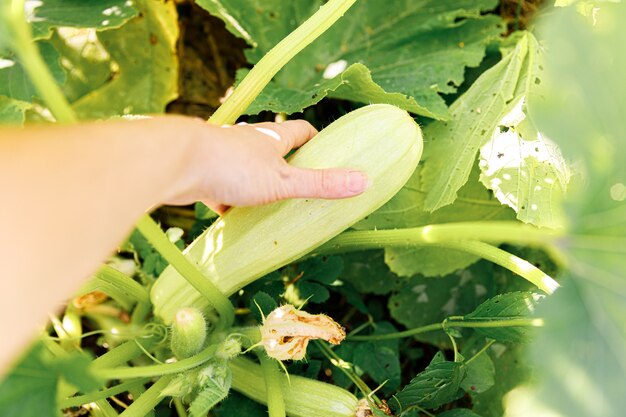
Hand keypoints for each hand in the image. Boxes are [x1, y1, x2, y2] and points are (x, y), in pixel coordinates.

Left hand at [167, 119, 368, 213]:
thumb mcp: (285, 181)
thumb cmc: (233, 167)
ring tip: (270, 208)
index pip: (300, 131)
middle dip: (286, 166)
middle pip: (273, 150)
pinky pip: (223, 190)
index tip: (326, 150)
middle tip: (301, 187)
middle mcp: (248, 143)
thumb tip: (364, 182)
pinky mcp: (204, 175)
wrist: (176, 163)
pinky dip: (231, 203)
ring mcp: (224, 158)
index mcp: (271, 137)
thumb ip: (321, 184)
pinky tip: (234, 219)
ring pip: (246, 172)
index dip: (315, 139)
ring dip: (257, 186)